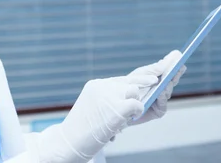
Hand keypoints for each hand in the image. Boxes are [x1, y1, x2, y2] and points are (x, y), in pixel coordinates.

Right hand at [36, 75, 156, 162]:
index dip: (138, 79)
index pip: (122, 79)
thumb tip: (130, 99)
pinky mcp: (117, 108)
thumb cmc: (80, 131)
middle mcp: (102, 86)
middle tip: (153, 85)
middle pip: (131, 81)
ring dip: (134, 104)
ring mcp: (109, 96)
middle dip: (140, 89)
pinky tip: (130, 120)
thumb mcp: (92, 108)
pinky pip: (137, 105)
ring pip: (134, 92)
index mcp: (96, 86)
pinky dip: (137, 112)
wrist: (67, 142)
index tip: (151, 77)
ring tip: (125, 117)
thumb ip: (108, 100)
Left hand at [129, 50, 185, 125]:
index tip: (180, 57)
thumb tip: (170, 59)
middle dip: (175, 74)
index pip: (171, 72)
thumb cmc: (129, 87)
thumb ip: (155, 68)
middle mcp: (162, 90)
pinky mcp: (158, 111)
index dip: (176, 65)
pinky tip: (161, 92)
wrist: (118, 103)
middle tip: (178, 66)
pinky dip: (162, 98)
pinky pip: (163, 105)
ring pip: (168, 92)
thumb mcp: (141, 74)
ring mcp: (161, 101)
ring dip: (168, 85)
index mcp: (159, 79)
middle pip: (172, 81)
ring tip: (168, 79)